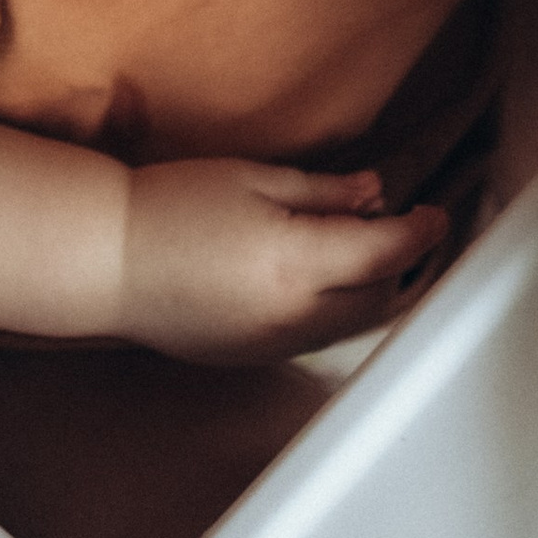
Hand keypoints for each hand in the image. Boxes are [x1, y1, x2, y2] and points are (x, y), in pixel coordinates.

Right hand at [114, 158, 449, 365]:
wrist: (104, 262)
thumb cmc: (169, 208)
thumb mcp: (252, 179)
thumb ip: (323, 192)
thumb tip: (375, 195)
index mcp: (294, 263)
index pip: (386, 253)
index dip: (420, 233)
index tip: (433, 215)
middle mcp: (292, 315)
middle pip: (383, 299)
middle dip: (407, 266)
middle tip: (411, 230)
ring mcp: (273, 345)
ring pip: (357, 327)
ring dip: (378, 293)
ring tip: (375, 252)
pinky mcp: (254, 358)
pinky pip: (321, 339)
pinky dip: (342, 311)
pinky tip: (329, 280)